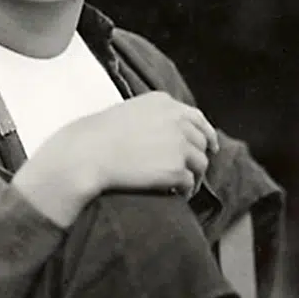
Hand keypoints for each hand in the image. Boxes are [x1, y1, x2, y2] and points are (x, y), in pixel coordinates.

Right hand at [13, 91, 217, 227]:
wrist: (88, 154)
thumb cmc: (99, 135)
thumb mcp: (131, 112)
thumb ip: (156, 117)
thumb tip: (173, 134)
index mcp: (164, 103)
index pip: (196, 117)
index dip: (206, 133)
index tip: (210, 145)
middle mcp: (176, 121)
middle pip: (201, 141)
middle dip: (199, 156)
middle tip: (193, 170)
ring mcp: (178, 145)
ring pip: (200, 163)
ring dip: (194, 176)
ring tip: (184, 186)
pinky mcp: (176, 169)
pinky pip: (190, 182)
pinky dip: (186, 190)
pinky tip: (176, 194)